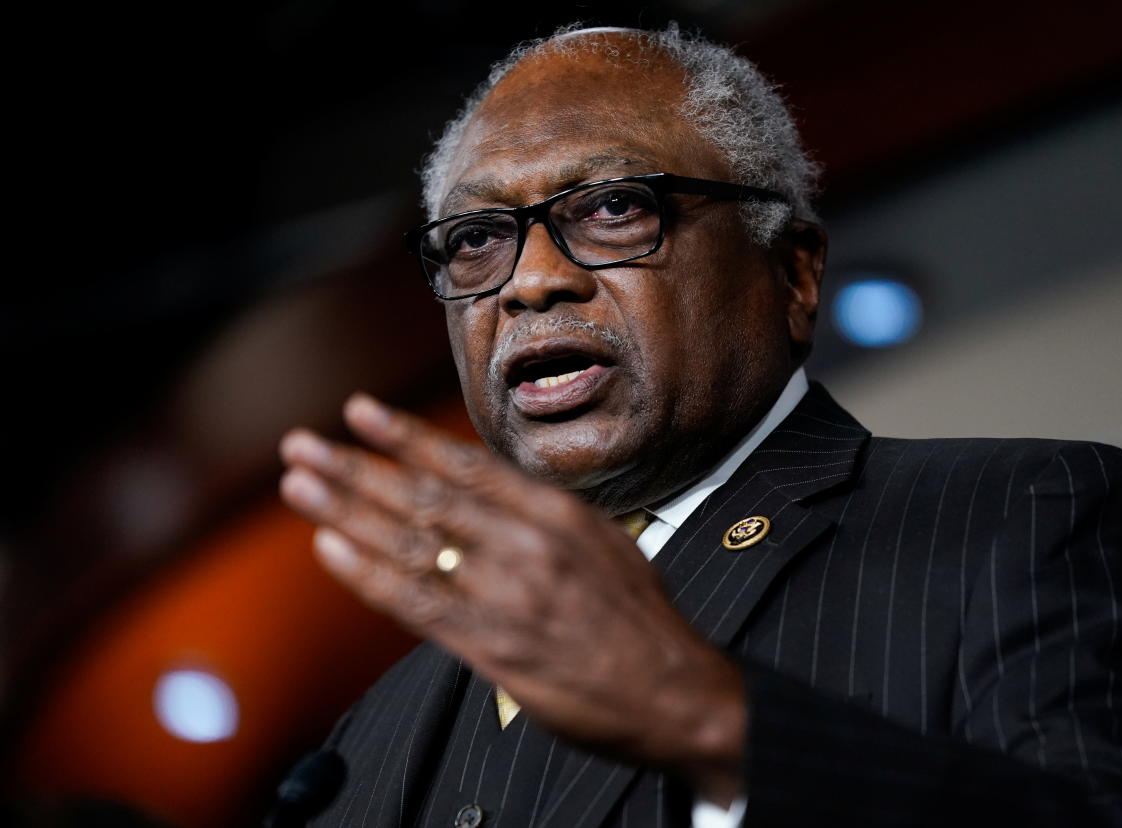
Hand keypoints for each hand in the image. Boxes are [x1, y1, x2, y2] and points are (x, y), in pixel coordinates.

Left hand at [279, 393, 743, 803]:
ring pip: (411, 542)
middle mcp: (527, 545)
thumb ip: (542, 518)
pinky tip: (330, 548)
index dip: (406, 437)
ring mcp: (506, 595)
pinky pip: (416, 603)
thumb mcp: (603, 544)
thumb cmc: (637, 619)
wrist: (673, 691)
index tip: (361, 411)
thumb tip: (490, 495)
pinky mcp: (492, 646)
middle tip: (303, 444)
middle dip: (356, 467)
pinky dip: (367, 574)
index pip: (467, 465)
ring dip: (346, 510)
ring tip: (300, 484)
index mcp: (557, 514)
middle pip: (425, 496)